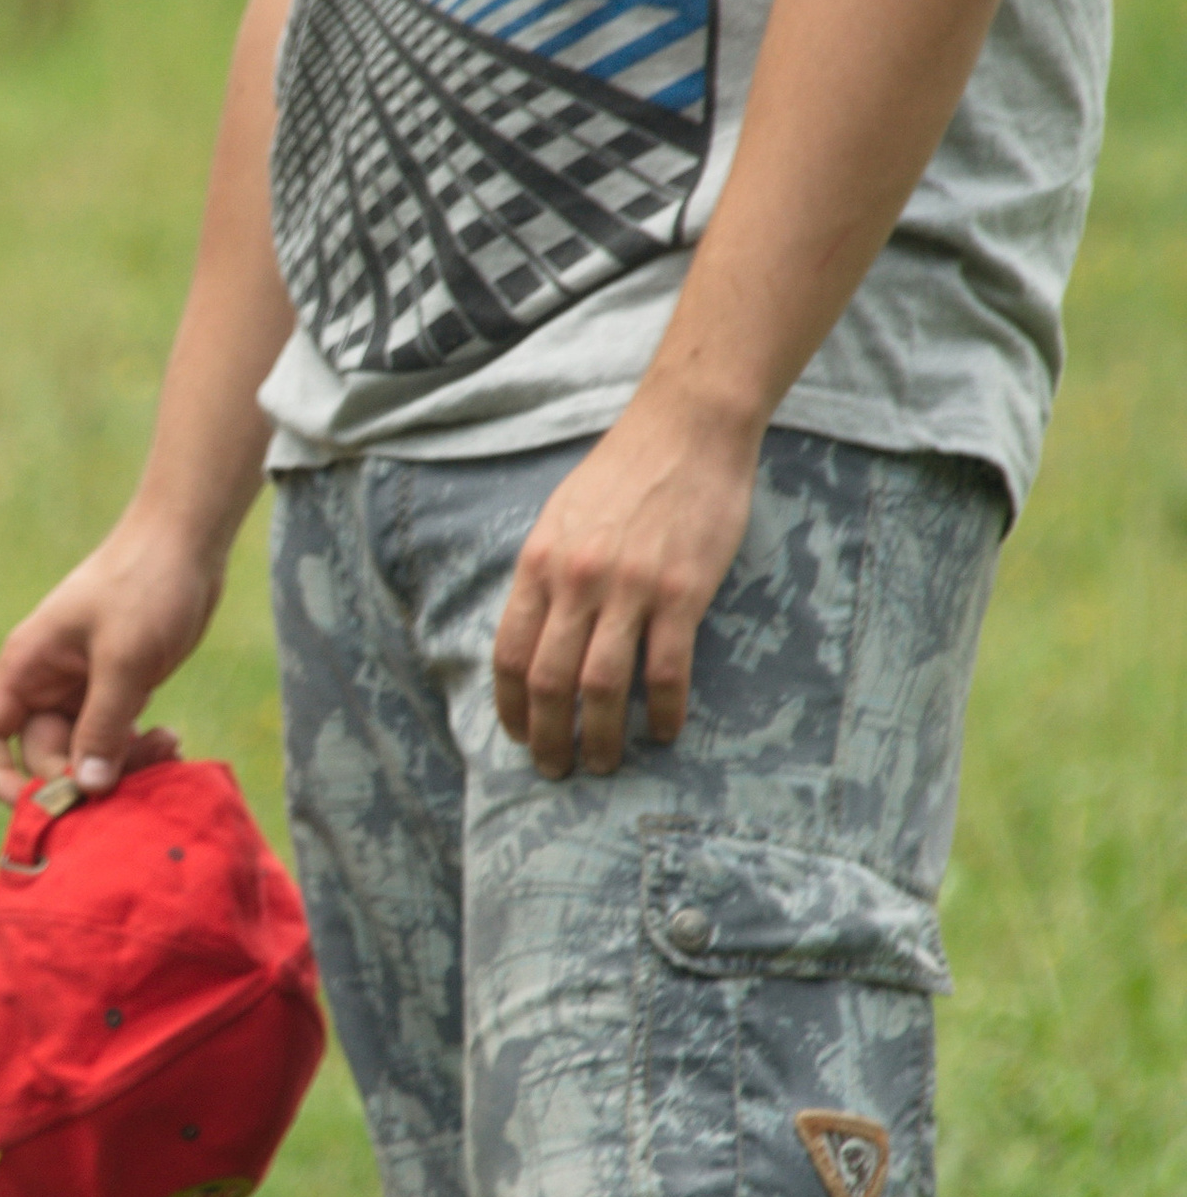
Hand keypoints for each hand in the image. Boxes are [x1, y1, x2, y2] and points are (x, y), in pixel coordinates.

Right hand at [0, 508, 213, 807]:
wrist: (187, 540)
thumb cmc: (144, 583)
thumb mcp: (124, 657)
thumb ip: (103, 725)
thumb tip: (85, 788)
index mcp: (26, 667)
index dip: (0, 777)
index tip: (45, 803)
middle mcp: (46, 683)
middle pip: (43, 755)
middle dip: (84, 774)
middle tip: (134, 775)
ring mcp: (82, 689)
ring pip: (85, 753)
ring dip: (120, 765)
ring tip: (168, 750)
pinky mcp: (118, 691)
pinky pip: (115, 740)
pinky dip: (138, 751)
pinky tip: (172, 742)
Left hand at [492, 381, 762, 776]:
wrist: (688, 427)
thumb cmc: (624, 471)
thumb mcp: (561, 516)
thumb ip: (545, 574)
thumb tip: (536, 632)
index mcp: (539, 562)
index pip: (510, 653)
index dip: (510, 705)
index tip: (516, 735)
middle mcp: (576, 580)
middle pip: (549, 681)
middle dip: (548, 736)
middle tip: (556, 769)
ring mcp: (629, 587)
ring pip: (601, 686)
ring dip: (601, 737)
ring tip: (605, 764)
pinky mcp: (682, 592)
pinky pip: (665, 670)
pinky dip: (663, 711)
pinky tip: (665, 732)